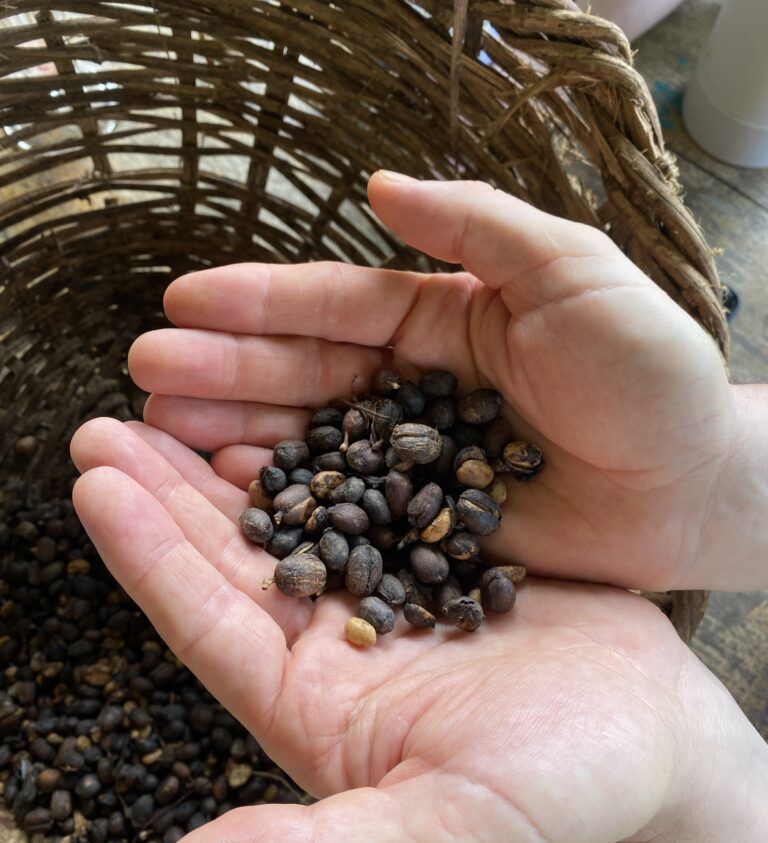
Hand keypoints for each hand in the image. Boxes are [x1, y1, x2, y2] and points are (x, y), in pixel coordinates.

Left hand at [71, 418, 708, 842]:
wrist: (657, 732)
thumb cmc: (561, 796)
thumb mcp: (439, 838)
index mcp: (311, 708)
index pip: (206, 625)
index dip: (146, 556)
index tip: (95, 484)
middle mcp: (329, 645)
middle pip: (227, 559)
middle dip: (164, 491)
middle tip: (105, 424)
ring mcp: (377, 589)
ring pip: (285, 511)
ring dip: (230, 454)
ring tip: (175, 394)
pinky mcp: (428, 545)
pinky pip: (359, 483)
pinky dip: (320, 441)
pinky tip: (288, 399)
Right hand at [128, 172, 736, 592]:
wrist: (695, 489)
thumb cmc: (651, 375)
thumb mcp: (575, 274)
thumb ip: (480, 228)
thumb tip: (379, 184)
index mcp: (443, 320)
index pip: (335, 305)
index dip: (258, 301)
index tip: (182, 301)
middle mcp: (415, 387)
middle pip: (303, 375)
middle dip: (222, 372)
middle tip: (143, 376)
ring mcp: (415, 461)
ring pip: (311, 443)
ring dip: (234, 433)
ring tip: (160, 432)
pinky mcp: (426, 526)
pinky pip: (347, 513)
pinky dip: (291, 504)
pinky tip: (232, 492)